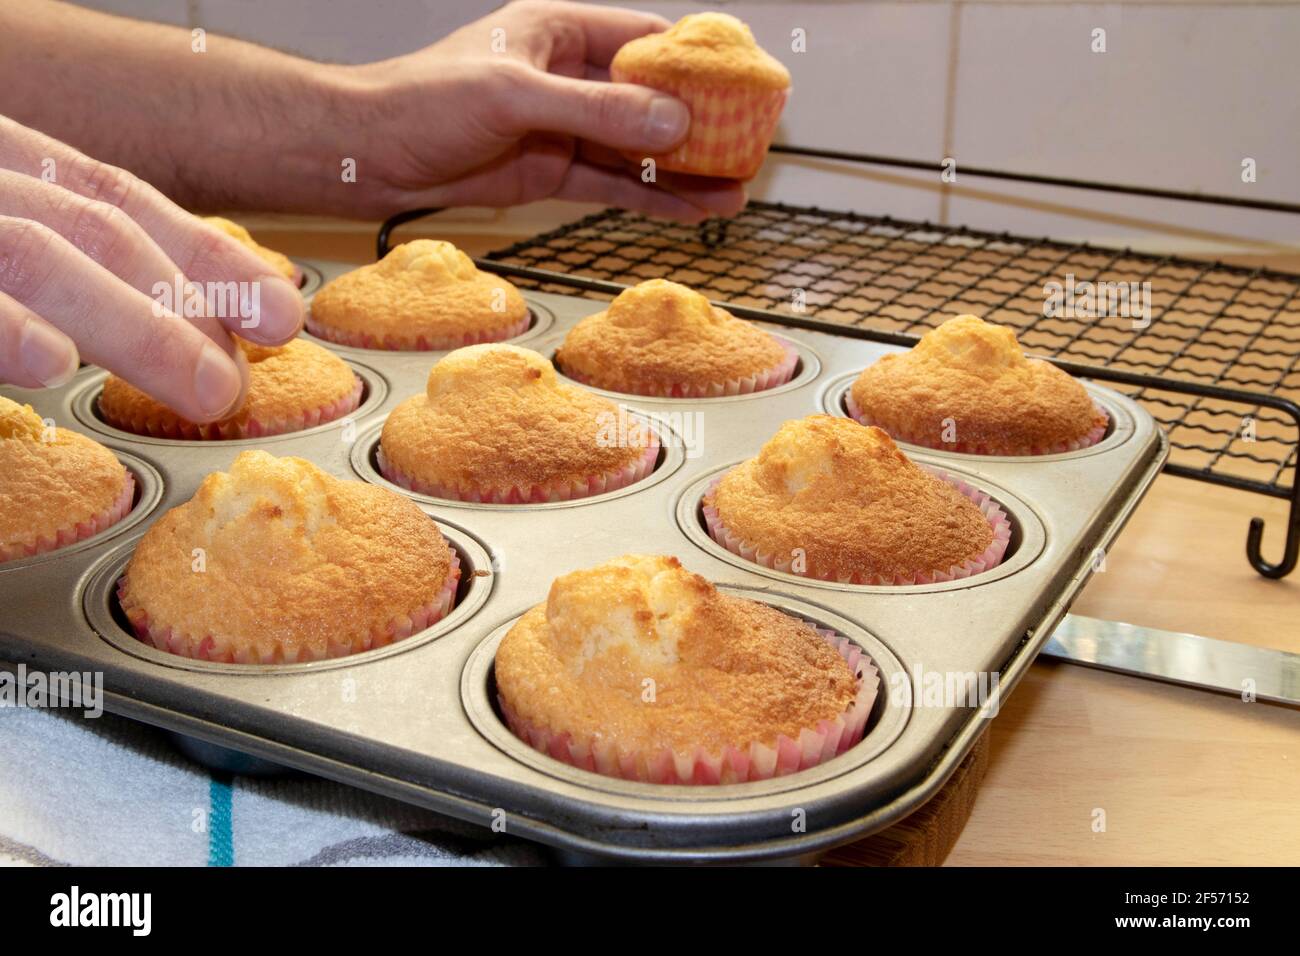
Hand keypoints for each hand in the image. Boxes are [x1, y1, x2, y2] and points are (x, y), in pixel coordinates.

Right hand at [0, 114, 303, 418]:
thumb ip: (74, 278)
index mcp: (5, 166)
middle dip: (188, 306)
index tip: (280, 316)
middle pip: (97, 228)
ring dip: (138, 329)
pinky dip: (6, 325)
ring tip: (206, 389)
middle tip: (238, 384)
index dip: (208, 258)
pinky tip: (53, 361)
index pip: (117, 199)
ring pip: (36, 255)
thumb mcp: (10, 259)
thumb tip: (175, 341)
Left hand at [338, 1, 746, 221]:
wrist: (368, 154)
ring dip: (683, 170)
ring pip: (638, 148)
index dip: (698, 61)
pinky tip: (689, 210)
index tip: (743, 81)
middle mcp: (567, 75)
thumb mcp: (516, 95)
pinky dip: (650, 199)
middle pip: (652, 97)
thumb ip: (597, 110)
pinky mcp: (550, 171)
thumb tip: (670, 121)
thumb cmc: (419, 101)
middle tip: (750, 143)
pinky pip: (613, 185)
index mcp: (560, 30)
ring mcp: (562, 127)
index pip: (646, 38)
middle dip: (702, 123)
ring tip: (733, 188)